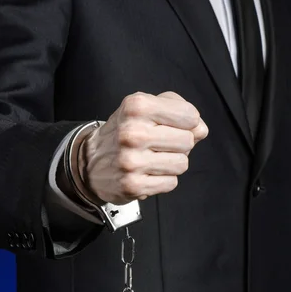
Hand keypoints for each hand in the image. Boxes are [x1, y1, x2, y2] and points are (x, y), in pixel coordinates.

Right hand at [72, 91, 208, 204]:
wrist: (89, 162)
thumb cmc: (124, 132)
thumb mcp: (145, 108)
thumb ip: (178, 110)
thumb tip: (201, 130)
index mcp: (137, 106)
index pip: (190, 115)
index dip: (186, 122)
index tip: (170, 125)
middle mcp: (133, 133)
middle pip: (188, 141)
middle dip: (180, 144)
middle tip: (160, 144)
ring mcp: (131, 161)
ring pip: (182, 164)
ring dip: (173, 164)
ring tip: (153, 159)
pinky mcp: (133, 185)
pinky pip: (171, 183)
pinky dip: (164, 180)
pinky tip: (148, 173)